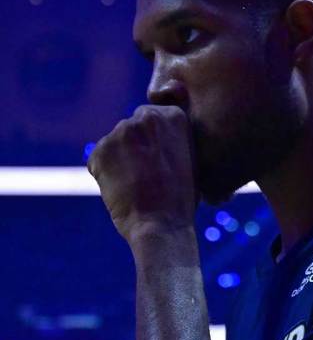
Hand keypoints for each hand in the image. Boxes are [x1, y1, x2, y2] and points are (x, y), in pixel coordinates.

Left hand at [87, 105, 198, 242]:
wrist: (162, 223)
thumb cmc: (181, 197)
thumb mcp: (188, 158)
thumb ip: (170, 138)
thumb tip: (151, 136)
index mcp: (175, 116)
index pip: (151, 120)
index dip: (154, 144)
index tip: (163, 163)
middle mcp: (147, 117)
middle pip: (131, 129)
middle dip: (135, 148)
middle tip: (148, 176)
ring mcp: (121, 132)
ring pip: (113, 145)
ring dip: (120, 161)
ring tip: (137, 185)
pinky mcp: (100, 150)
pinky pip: (98, 160)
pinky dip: (105, 175)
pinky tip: (122, 190)